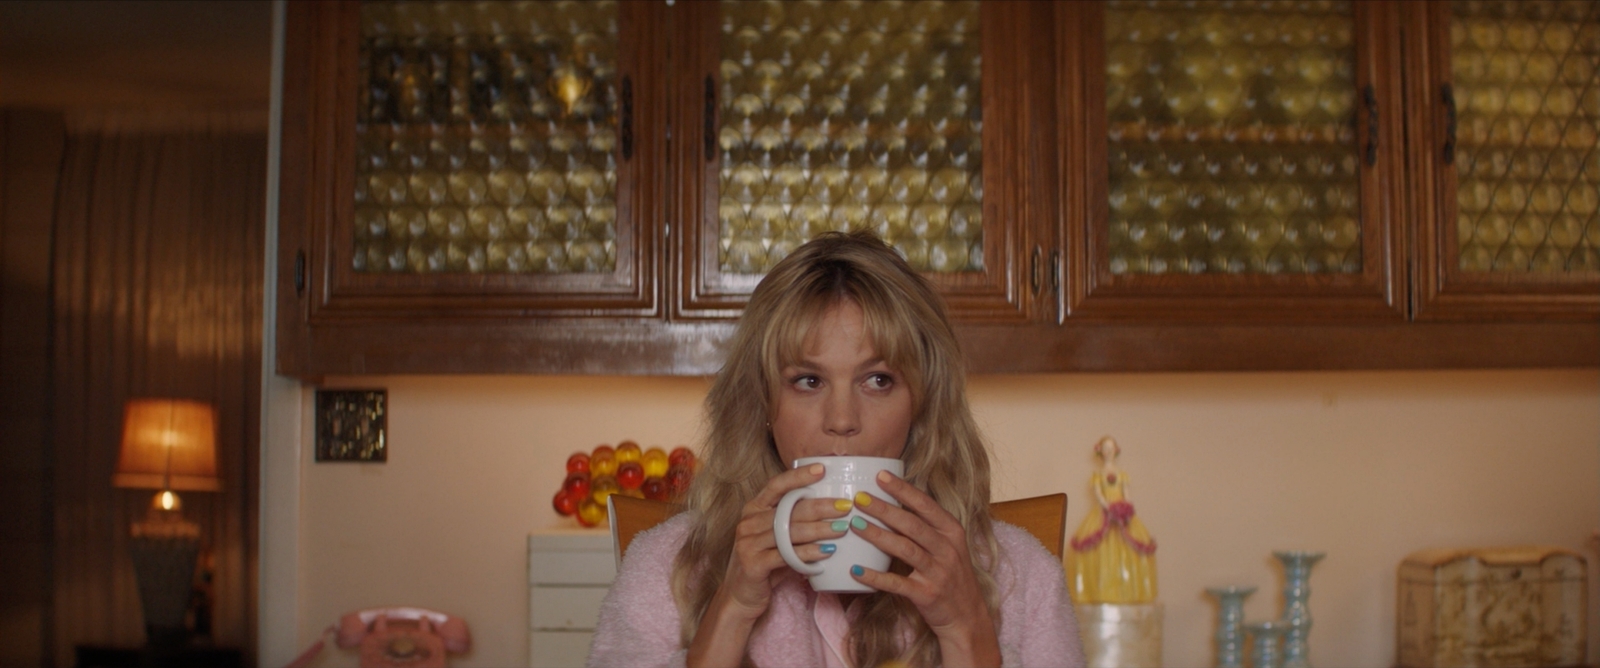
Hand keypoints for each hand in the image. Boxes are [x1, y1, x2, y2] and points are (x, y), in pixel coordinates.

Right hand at [688, 463, 850, 666]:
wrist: (741, 596)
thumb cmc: (765, 563)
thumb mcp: (776, 539)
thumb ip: (794, 523)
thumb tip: (833, 509)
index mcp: (753, 509)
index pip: (777, 485)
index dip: (799, 476)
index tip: (822, 469)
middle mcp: (748, 522)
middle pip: (790, 508)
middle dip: (821, 506)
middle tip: (846, 505)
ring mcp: (748, 542)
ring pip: (790, 531)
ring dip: (820, 529)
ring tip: (842, 528)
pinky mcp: (753, 563)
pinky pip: (787, 555)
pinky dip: (809, 553)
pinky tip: (827, 553)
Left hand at [848, 471, 1001, 666]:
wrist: (967, 616)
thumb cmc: (951, 575)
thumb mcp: (947, 546)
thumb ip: (927, 526)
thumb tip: (893, 501)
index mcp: (952, 532)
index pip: (926, 505)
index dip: (903, 489)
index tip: (880, 475)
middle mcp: (947, 549)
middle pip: (912, 524)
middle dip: (884, 509)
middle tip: (859, 498)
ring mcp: (938, 572)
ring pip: (905, 549)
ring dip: (878, 536)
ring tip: (855, 524)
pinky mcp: (927, 595)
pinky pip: (897, 583)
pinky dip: (875, 576)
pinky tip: (856, 569)